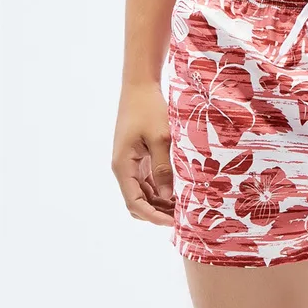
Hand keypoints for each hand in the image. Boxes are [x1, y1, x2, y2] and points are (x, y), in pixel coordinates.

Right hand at [112, 80, 174, 226]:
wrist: (139, 86)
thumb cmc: (149, 108)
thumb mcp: (160, 138)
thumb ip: (163, 168)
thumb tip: (167, 196)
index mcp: (123, 166)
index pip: (135, 203)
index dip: (153, 216)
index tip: (174, 222)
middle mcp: (123, 168)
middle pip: (137, 202)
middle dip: (157, 212)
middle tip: (182, 216)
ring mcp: (130, 163)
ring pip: (143, 193)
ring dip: (160, 202)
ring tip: (184, 205)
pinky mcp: (138, 156)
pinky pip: (147, 180)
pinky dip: (160, 189)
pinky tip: (178, 190)